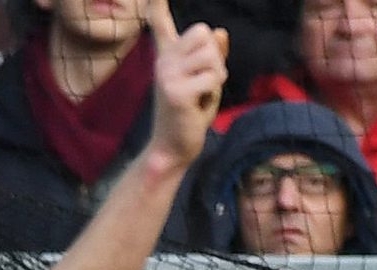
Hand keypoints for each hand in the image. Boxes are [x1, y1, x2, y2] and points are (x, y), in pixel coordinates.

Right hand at [142, 3, 227, 176]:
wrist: (173, 148)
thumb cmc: (189, 114)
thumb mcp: (206, 81)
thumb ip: (213, 56)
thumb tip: (220, 31)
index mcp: (168, 56)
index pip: (159, 23)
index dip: (156, 5)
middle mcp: (163, 61)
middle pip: (202, 31)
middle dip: (214, 54)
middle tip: (205, 80)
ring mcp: (167, 75)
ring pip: (211, 54)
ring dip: (216, 75)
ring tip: (202, 94)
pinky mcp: (175, 91)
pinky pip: (212, 77)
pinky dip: (213, 91)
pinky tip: (199, 105)